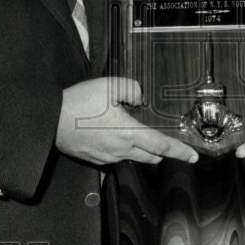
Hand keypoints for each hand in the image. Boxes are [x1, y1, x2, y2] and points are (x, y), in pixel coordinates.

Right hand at [56, 77, 198, 165]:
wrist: (51, 119)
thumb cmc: (79, 103)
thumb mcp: (110, 85)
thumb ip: (132, 89)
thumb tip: (139, 98)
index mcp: (128, 133)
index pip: (162, 146)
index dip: (180, 152)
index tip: (193, 156)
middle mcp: (120, 150)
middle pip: (151, 157)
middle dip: (161, 151)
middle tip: (164, 142)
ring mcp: (107, 157)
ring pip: (133, 157)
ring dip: (140, 149)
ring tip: (133, 132)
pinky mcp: (95, 159)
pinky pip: (115, 157)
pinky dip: (121, 149)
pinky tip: (112, 135)